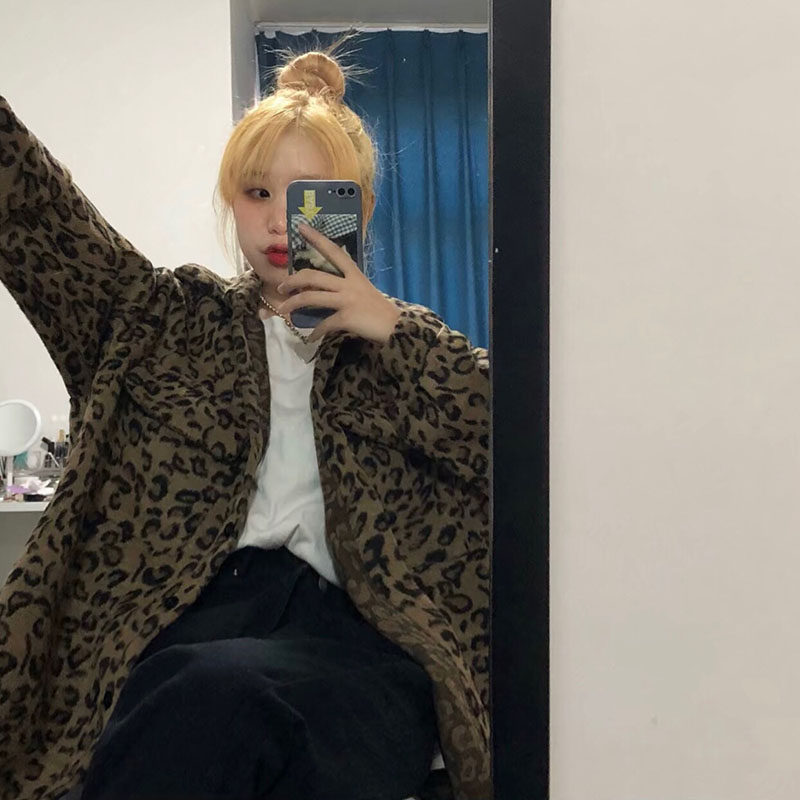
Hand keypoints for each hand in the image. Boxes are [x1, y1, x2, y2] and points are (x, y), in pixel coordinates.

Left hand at [276, 222, 400, 343]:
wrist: (394, 326)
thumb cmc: (378, 308)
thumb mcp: (362, 289)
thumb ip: (345, 285)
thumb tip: (321, 289)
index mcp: (353, 273)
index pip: (333, 251)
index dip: (316, 238)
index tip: (300, 227)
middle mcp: (349, 283)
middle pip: (313, 276)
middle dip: (293, 281)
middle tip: (281, 286)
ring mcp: (347, 300)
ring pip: (312, 298)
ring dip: (294, 304)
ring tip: (284, 310)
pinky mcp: (347, 317)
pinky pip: (324, 324)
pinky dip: (315, 332)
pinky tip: (310, 337)